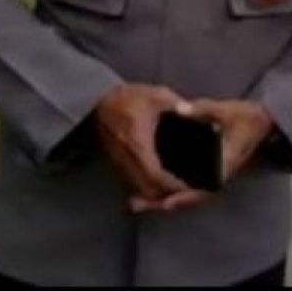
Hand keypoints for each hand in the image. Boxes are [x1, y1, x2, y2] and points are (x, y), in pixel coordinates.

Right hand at [95, 84, 189, 209]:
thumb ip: (177, 103)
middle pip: (147, 189)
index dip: (172, 185)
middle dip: (165, 195)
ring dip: (155, 193)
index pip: (156, 175)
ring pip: (138, 188)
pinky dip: (145, 186)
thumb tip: (193, 111)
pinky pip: (132, 182)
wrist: (98, 101)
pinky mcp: (117, 162)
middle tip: (185, 191)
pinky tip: (157, 182)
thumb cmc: (128, 98)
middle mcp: (128, 159)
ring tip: (174, 190)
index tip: (189, 187)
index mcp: (139, 145)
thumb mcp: (156, 96)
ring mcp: (120, 162)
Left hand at [129, 99, 274, 213]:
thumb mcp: (228, 111)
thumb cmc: (248, 118)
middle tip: (135, 204)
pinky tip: (152, 190)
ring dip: (162, 199)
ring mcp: (212, 177)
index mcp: (223, 165)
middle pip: (189, 198)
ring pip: (186, 195)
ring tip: (136, 202)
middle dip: (162, 202)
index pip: (203, 188)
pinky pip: (187, 188)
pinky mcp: (207, 173)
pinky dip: (170, 192)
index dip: (183, 196)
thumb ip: (204, 110)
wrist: (262, 124)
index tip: (164, 202)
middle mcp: (217, 176)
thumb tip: (179, 108)